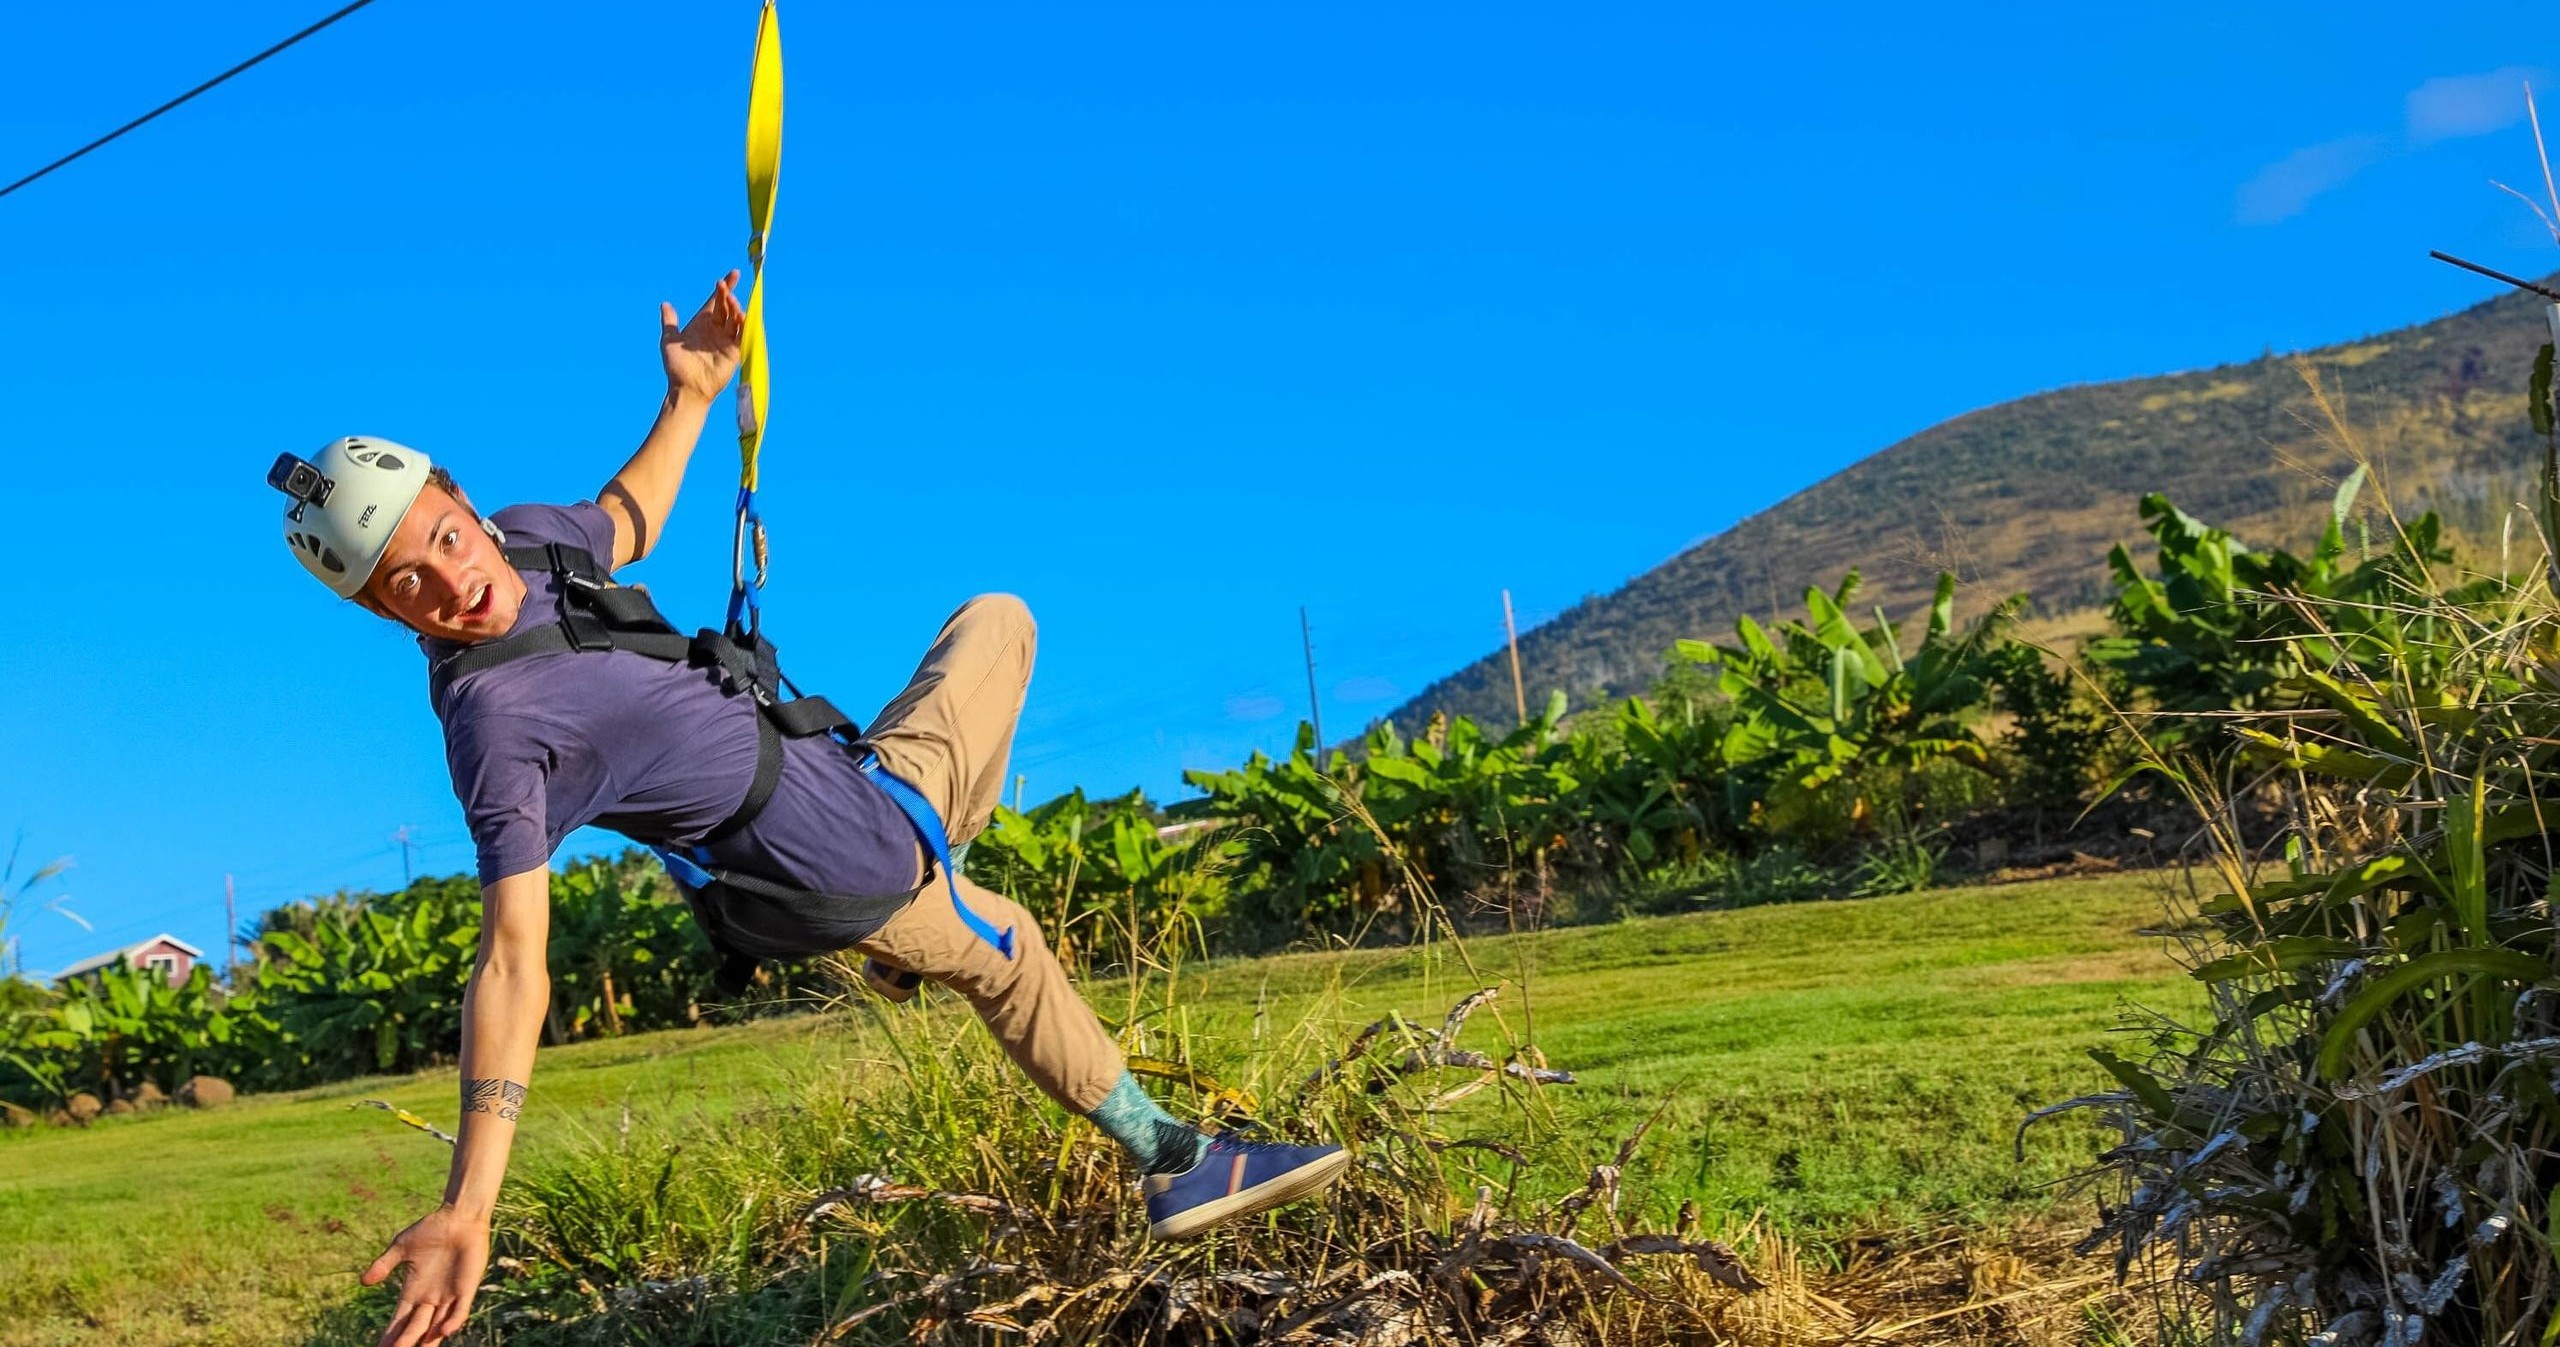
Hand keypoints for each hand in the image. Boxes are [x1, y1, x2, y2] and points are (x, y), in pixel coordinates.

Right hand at [362, 1203, 491, 1346]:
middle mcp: (430, 1298)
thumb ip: (384, 1265)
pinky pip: (460, 1310)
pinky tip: (444, 1332)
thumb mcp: (401, 1247)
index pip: (398, 1320)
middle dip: (405, 1341)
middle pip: (415, 1327)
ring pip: (436, 1325)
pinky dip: (453, 1321)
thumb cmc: (431, 1229)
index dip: (390, 1336)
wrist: (459, 1217)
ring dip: (427, 1339)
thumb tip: (364, 1282)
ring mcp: (449, 1295)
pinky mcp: (467, 1288)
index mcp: (413, 1291)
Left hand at [661, 269, 745, 403]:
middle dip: (726, 294)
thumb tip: (665, 304)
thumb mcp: (668, 340)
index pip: (716, 301)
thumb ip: (669, 321)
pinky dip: (744, 324)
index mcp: (702, 323)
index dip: (724, 287)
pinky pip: (742, 334)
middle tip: (724, 284)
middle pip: (726, 306)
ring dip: (734, 307)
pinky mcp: (734, 351)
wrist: (686, 387)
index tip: (732, 274)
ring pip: (735, 318)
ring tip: (729, 298)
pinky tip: (742, 315)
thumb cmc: (677, 366)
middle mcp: (716, 329)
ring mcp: (726, 340)